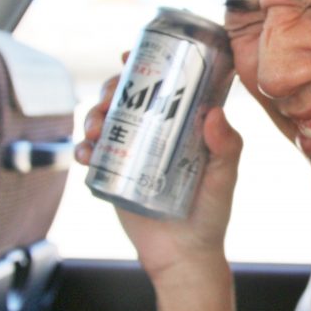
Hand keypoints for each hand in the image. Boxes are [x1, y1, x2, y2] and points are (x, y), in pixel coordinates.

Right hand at [74, 64, 242, 282]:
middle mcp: (156, 133)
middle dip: (111, 89)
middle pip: (127, 98)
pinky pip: (92, 155)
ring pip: (105, 121)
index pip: (162, 85)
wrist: (184, 256)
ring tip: (97, 124)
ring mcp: (133, 153)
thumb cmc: (211, 213)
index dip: (144, 65)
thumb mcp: (224, 177)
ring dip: (93, 114)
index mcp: (183, 125)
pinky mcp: (115, 175)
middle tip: (109, 97)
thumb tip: (214, 113)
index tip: (128, 54)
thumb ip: (226, 148)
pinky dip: (84, 148)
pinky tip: (87, 152)